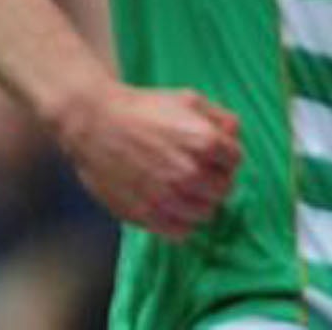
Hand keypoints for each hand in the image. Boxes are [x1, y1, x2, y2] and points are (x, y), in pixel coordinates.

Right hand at [50, 80, 242, 237]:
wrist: (95, 124)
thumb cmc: (143, 109)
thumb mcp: (189, 100)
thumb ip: (221, 118)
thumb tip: (234, 137)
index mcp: (205, 142)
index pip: (235, 161)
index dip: (225, 156)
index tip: (212, 154)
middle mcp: (190, 173)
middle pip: (224, 190)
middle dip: (216, 180)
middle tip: (199, 172)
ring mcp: (167, 197)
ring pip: (205, 214)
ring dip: (200, 202)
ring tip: (184, 189)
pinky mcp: (145, 215)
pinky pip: (180, 232)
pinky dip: (181, 222)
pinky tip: (171, 205)